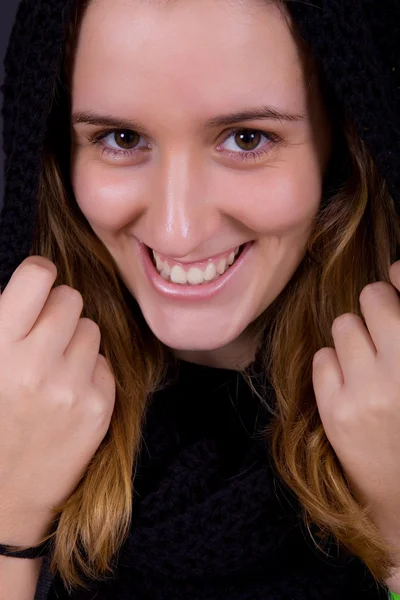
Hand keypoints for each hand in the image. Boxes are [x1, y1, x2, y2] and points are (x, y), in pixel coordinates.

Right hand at [0, 256, 115, 545]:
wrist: (1, 496)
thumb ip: (4, 324)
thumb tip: (34, 281)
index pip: (37, 275)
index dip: (38, 277)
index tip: (36, 288)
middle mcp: (36, 364)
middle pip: (71, 298)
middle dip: (57, 311)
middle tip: (42, 337)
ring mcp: (72, 388)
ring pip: (92, 329)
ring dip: (74, 341)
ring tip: (53, 370)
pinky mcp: (99, 409)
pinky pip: (105, 362)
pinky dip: (90, 371)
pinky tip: (68, 394)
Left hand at [312, 259, 399, 553]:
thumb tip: (394, 268)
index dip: (399, 281)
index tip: (397, 285)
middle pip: (372, 298)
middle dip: (377, 310)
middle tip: (385, 336)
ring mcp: (372, 393)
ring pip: (343, 325)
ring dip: (354, 339)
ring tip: (370, 366)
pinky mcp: (338, 414)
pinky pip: (322, 358)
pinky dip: (334, 367)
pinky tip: (352, 387)